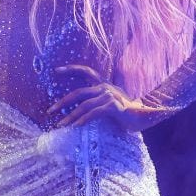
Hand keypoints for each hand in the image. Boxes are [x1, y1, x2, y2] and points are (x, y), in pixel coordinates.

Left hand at [47, 65, 170, 132]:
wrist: (145, 116)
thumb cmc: (127, 112)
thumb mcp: (111, 102)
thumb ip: (98, 101)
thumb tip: (80, 109)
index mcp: (104, 84)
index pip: (86, 71)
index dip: (71, 69)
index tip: (56, 70)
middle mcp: (105, 87)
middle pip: (79, 92)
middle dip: (62, 102)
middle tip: (50, 111)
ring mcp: (109, 96)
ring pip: (84, 106)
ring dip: (70, 116)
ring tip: (60, 125)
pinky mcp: (113, 106)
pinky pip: (94, 113)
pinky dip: (83, 120)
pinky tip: (75, 126)